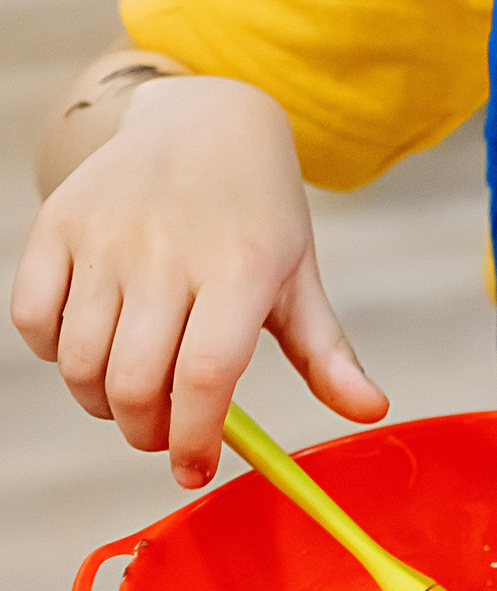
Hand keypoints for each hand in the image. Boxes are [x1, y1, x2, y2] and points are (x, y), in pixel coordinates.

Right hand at [11, 75, 383, 486]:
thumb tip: (369, 412)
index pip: (205, 376)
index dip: (194, 438)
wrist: (205, 120)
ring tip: (132, 395)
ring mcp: (106, 237)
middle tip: (163, 434)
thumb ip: (328, 352)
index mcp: (240, 268)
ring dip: (100, 403)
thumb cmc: (259, 213)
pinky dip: (54, 355)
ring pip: (79, 363)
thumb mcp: (299, 274)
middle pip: (135, 382)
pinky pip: (32, 321)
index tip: (196, 470)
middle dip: (147, 432)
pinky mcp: (57, 225)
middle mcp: (168, 252)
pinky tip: (91, 348)